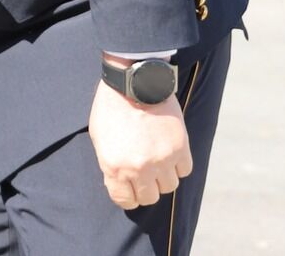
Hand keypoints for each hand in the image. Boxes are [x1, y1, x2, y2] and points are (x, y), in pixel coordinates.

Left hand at [88, 69, 192, 209]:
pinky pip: (184, 170)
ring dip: (164, 176)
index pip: (126, 201)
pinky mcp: (180, 148)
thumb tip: (122, 184)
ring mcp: (162, 159)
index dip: (128, 196)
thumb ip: (110, 165)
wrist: (133, 82)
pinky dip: (178, 165)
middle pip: (150, 197)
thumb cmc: (111, 108)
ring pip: (170, 185)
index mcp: (115, 167)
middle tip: (145, 174)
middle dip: (146, 188)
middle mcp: (139, 168)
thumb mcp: (99, 138)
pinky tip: (169, 151)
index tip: (131, 189)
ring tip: (156, 157)